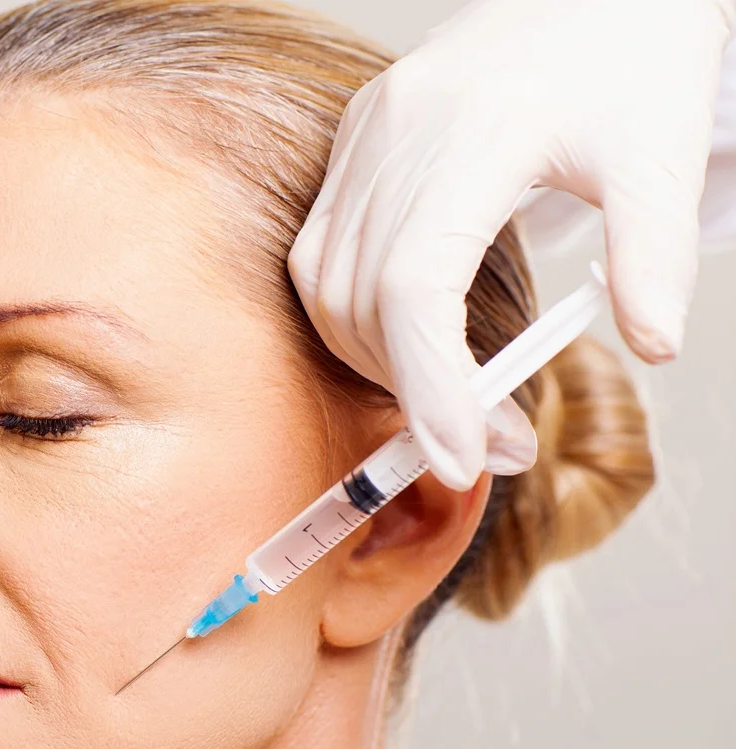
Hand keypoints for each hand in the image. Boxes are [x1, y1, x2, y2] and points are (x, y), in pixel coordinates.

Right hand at [288, 0, 734, 488]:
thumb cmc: (628, 51)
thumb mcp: (663, 150)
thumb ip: (655, 256)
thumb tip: (652, 347)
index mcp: (474, 128)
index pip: (413, 285)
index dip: (429, 386)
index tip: (464, 459)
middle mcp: (396, 133)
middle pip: (361, 301)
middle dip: (413, 394)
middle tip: (485, 446)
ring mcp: (363, 139)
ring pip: (326, 290)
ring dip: (379, 365)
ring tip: (451, 402)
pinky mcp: (354, 148)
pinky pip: (322, 259)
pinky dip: (356, 322)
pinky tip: (408, 345)